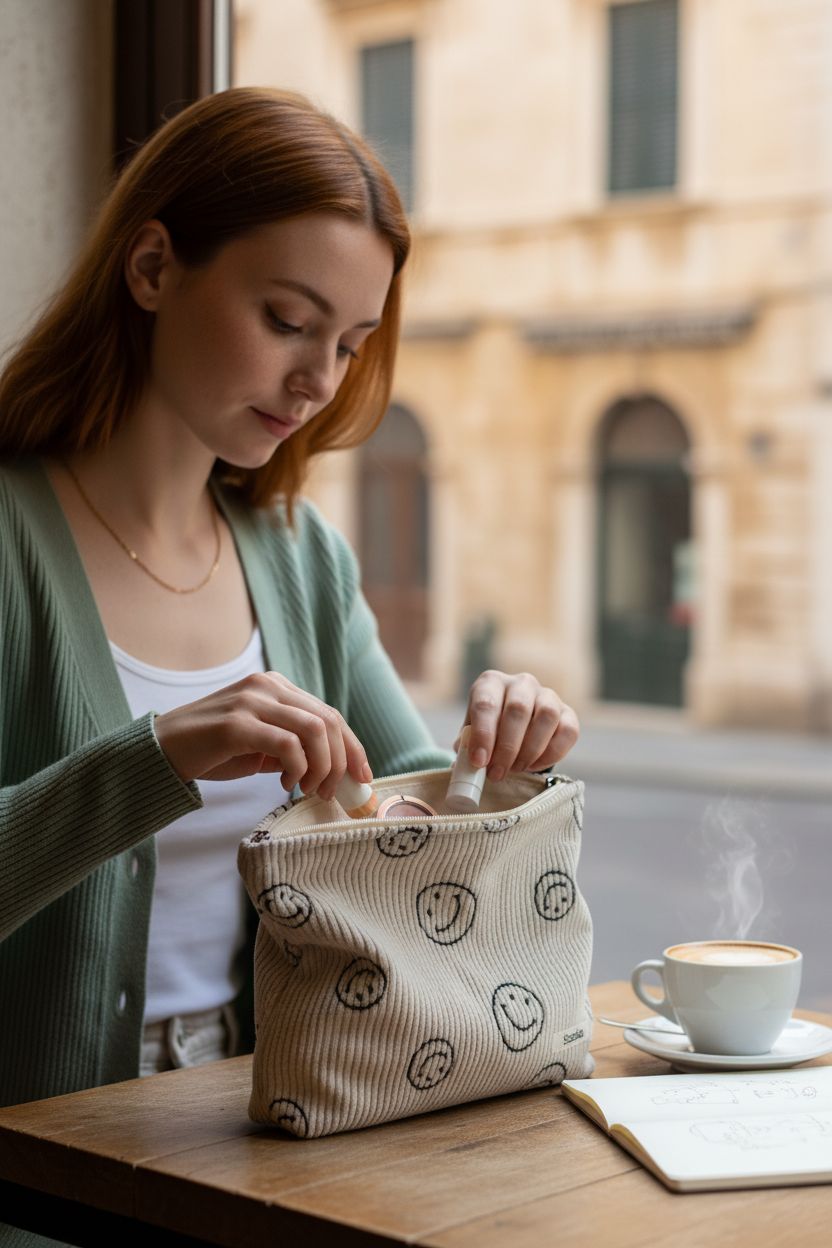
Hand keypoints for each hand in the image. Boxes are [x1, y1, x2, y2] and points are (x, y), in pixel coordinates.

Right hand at [154, 672, 371, 794]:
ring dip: (321, 767)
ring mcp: (252, 701)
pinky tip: (285, 784)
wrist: (160, 751)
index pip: (328, 714)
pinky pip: (287, 744)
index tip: (362, 776)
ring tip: (309, 789)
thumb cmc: (212, 751)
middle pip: (328, 720)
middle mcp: (267, 686)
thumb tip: (335, 771)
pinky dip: (297, 769)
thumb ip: (294, 749)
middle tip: (330, 792)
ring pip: (314, 730)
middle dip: (340, 761)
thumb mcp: (260, 747)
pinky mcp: (237, 723)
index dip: (352, 746)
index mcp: (275, 686)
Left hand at [454, 670, 578, 780]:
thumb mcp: (471, 736)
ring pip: (546, 716)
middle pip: (518, 709)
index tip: (479, 762)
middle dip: (507, 748)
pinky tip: (535, 765)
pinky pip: (568, 731)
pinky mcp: (568, 713)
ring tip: (516, 769)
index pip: (486, 703)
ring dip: (530, 750)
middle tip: (497, 773)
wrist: (514, 730)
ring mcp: (547, 695)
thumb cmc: (488, 732)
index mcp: (491, 683)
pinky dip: (552, 754)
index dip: (483, 735)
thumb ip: (468, 748)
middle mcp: (521, 683)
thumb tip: (467, 765)